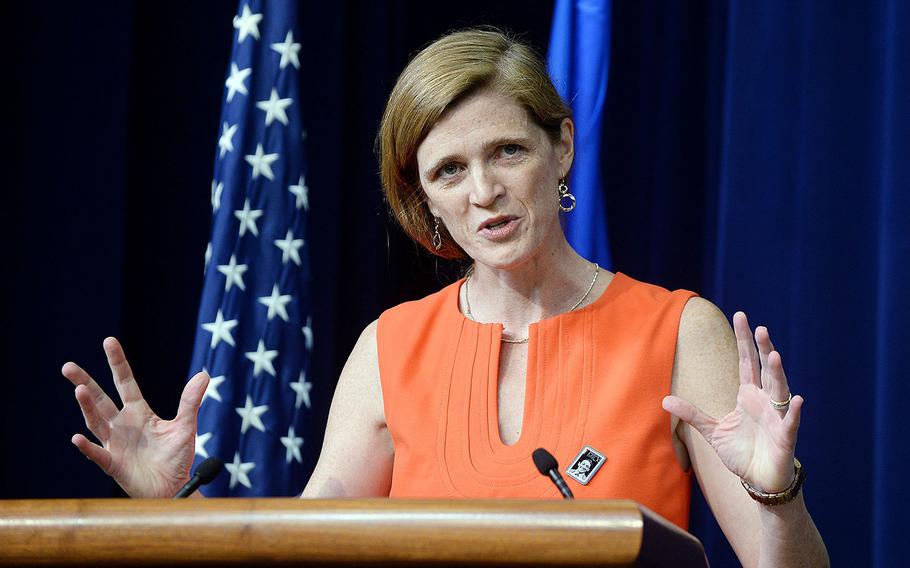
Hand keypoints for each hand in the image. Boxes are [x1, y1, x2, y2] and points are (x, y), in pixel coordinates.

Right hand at [62, 337, 208, 497]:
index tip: (109, 341)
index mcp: (139, 412)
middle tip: (68, 366)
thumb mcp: (186, 426)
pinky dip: (88, 447)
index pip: (125, 382)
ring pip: (96, 422)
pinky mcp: (114, 465)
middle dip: (85, 383)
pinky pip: (98, 455)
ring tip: (78, 390)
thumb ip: (191, 401)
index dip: (118, 363)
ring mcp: (115, 444)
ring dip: (87, 408)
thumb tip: (204, 374)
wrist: (174, 488)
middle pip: (100, 399)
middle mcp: (122, 425)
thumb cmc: (177, 457)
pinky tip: (78, 438)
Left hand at [663, 312, 802, 492]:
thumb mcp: (711, 431)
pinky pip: (791, 422)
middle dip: (763, 349)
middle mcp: (765, 401)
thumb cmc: (740, 453)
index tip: (741, 316)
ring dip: (778, 373)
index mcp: (748, 395)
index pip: (746, 362)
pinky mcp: (785, 437)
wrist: (758, 480)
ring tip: (774, 355)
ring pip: (779, 390)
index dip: (744, 341)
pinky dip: (794, 411)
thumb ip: (691, 414)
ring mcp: (777, 417)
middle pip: (764, 369)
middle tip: (760, 327)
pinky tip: (797, 399)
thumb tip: (664, 399)